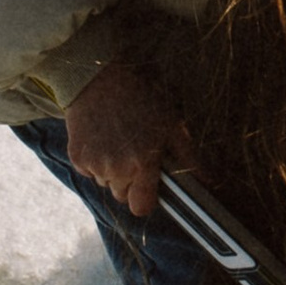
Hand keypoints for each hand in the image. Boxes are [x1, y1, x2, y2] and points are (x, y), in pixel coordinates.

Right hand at [62, 57, 192, 216]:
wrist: (99, 77)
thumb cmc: (141, 98)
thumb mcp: (171, 125)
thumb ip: (188, 157)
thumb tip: (209, 180)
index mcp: (142, 163)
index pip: (141, 207)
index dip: (146, 199)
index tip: (148, 186)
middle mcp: (116, 169)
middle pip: (122, 195)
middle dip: (130, 181)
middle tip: (134, 153)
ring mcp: (94, 164)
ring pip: (105, 183)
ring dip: (112, 170)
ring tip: (117, 140)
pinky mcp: (76, 157)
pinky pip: (88, 171)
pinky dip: (94, 160)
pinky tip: (101, 138)